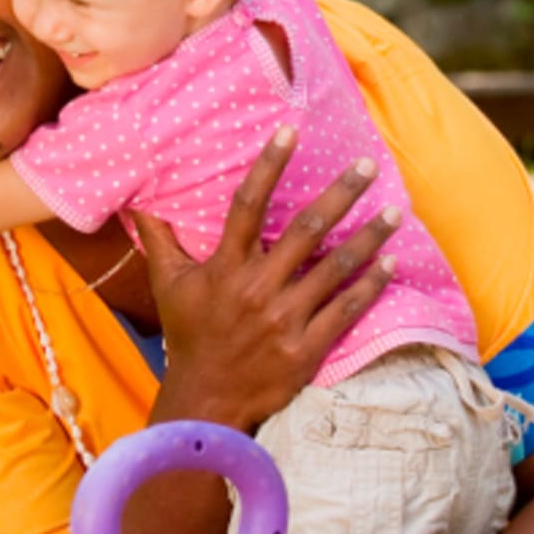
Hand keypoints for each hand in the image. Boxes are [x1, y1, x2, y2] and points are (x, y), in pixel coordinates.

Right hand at [133, 125, 400, 431]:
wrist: (206, 401)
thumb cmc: (189, 336)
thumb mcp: (168, 286)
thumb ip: (160, 239)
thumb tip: (138, 201)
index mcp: (225, 268)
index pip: (247, 205)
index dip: (269, 165)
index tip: (291, 131)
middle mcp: (257, 288)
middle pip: (306, 231)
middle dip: (340, 194)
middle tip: (368, 164)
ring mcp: (285, 320)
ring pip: (336, 269)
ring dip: (368, 237)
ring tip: (395, 211)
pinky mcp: (307, 349)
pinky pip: (346, 311)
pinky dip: (370, 286)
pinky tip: (390, 264)